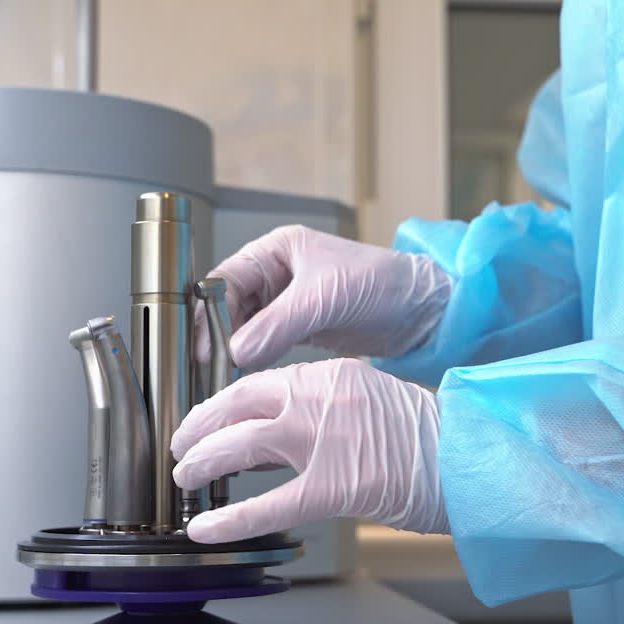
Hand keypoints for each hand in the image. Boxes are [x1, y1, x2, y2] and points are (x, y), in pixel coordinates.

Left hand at [171, 358, 448, 542]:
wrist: (470, 456)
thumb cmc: (430, 436)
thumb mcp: (371, 399)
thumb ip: (324, 409)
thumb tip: (277, 436)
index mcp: (331, 375)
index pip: (260, 382)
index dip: (223, 403)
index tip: (207, 417)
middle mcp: (320, 398)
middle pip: (239, 404)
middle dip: (201, 425)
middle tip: (183, 444)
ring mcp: (323, 441)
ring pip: (242, 444)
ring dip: (205, 461)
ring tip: (186, 478)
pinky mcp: (334, 487)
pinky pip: (269, 506)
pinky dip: (231, 519)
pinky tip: (205, 530)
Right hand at [198, 225, 451, 369]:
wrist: (419, 311)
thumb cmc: (382, 282)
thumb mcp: (326, 297)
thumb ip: (279, 323)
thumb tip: (238, 349)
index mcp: (277, 250)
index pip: (226, 278)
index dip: (211, 311)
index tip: (204, 342)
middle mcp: (276, 274)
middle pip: (228, 304)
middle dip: (219, 333)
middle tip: (211, 362)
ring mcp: (285, 303)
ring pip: (243, 327)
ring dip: (235, 348)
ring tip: (227, 372)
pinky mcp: (297, 328)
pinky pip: (263, 343)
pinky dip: (253, 358)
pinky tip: (248, 373)